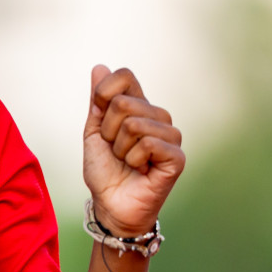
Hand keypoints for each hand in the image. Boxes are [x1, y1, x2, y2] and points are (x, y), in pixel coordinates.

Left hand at [82, 65, 184, 236]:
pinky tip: (140, 170)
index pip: (124, 76)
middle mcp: (158, 116)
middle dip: (108, 131)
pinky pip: (147, 144)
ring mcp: (171, 135)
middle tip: (116, 150)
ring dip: (120, 149)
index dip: (103, 95)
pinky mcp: (177, 156)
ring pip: (134, 125)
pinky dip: (133, 160)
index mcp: (139, 106)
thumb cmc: (104, 170)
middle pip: (122, 103)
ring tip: (128, 161)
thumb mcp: (93, 132)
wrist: (110, 204)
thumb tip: (99, 67)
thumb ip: (97, 101)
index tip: (100, 121)